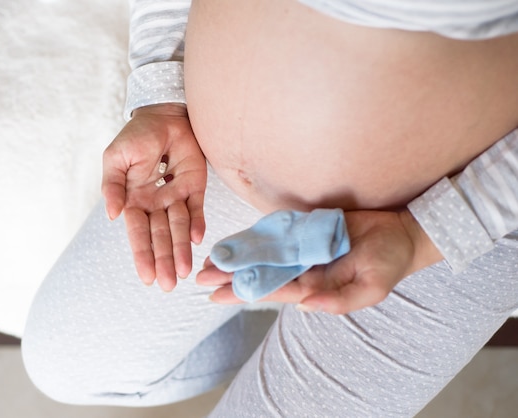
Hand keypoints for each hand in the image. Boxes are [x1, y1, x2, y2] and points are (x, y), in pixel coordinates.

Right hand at [102, 104, 206, 290]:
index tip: (146, 277)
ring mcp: (176, 196)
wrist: (163, 114)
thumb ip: (112, 186)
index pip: (138, 232)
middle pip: (160, 236)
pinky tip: (198, 239)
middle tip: (168, 285)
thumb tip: (112, 215)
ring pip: (179, 228)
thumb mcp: (116, 159)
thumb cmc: (136, 136)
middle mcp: (155, 203)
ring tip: (183, 272)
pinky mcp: (195, 186)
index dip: (142, 254)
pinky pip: (197, 209)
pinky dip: (197, 224)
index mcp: (134, 199)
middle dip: (163, 260)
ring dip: (181, 249)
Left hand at [196, 210, 442, 313]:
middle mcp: (303, 268)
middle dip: (231, 277)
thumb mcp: (371, 288)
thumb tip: (306, 305)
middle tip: (199, 278)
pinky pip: (276, 233)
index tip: (216, 295)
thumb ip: (339, 299)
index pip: (273, 289)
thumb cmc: (388, 263)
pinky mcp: (305, 228)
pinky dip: (255, 237)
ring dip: (237, 258)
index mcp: (314, 285)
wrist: (401, 232)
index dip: (244, 291)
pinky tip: (235, 241)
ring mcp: (302, 247)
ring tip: (209, 261)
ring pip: (263, 254)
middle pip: (260, 273)